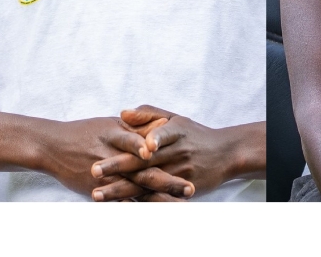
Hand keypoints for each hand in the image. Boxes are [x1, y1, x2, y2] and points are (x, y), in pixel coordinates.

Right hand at [39, 116, 190, 199]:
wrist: (52, 146)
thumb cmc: (85, 132)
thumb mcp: (112, 124)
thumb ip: (138, 125)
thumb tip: (165, 123)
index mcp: (119, 136)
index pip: (147, 146)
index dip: (168, 154)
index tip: (188, 159)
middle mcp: (114, 157)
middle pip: (146, 172)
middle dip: (169, 182)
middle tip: (190, 189)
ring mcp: (106, 176)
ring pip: (135, 191)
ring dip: (157, 200)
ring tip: (177, 207)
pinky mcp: (98, 191)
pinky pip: (119, 203)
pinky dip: (134, 209)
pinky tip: (151, 215)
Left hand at [88, 106, 240, 200]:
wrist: (226, 154)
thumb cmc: (195, 134)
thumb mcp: (175, 118)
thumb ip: (148, 114)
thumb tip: (122, 113)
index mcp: (174, 132)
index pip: (157, 135)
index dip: (142, 140)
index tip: (118, 143)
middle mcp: (177, 152)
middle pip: (144, 162)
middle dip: (118, 167)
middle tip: (94, 170)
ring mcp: (179, 173)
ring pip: (147, 183)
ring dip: (122, 190)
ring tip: (98, 194)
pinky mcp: (181, 190)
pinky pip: (157, 198)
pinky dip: (138, 203)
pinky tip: (119, 206)